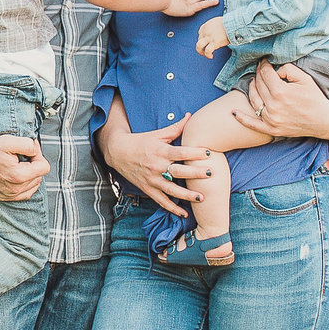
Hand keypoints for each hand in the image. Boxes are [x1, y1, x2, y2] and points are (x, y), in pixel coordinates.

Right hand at [0, 124, 47, 204]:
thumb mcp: (8, 140)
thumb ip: (28, 144)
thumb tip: (36, 150)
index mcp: (19, 176)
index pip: (45, 167)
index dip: (38, 154)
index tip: (26, 149)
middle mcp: (16, 190)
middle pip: (39, 176)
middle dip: (33, 164)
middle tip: (19, 155)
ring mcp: (10, 196)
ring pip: (33, 185)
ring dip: (29, 174)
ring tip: (15, 164)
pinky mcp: (4, 198)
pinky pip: (24, 192)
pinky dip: (24, 183)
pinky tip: (14, 174)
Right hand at [97, 111, 217, 213]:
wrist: (118, 152)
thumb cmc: (141, 141)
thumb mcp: (157, 134)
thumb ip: (176, 128)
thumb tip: (191, 116)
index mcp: (160, 151)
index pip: (180, 152)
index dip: (194, 152)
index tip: (208, 153)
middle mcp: (157, 166)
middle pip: (179, 171)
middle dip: (195, 173)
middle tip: (210, 174)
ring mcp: (152, 180)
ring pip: (172, 189)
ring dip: (187, 194)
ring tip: (202, 197)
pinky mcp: (148, 189)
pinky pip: (161, 201)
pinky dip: (172, 208)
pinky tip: (184, 213)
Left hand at [193, 17, 227, 58]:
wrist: (233, 24)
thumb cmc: (228, 23)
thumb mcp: (217, 21)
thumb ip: (213, 26)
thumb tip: (216, 32)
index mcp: (206, 26)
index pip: (200, 34)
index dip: (203, 39)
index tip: (208, 42)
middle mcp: (205, 31)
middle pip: (199, 40)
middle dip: (202, 46)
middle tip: (206, 50)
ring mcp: (209, 37)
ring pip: (199, 46)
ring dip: (200, 51)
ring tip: (206, 54)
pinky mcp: (214, 42)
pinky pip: (207, 51)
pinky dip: (208, 55)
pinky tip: (211, 56)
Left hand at [231, 63, 328, 140]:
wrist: (324, 121)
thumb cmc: (315, 98)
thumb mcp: (304, 78)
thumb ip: (288, 69)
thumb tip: (274, 70)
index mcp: (281, 92)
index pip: (265, 74)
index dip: (263, 65)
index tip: (263, 61)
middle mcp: (273, 106)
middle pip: (258, 85)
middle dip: (258, 74)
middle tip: (260, 69)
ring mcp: (271, 119)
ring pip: (254, 100)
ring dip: (251, 88)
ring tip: (253, 81)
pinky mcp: (271, 130)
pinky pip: (253, 124)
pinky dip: (242, 118)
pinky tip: (233, 112)